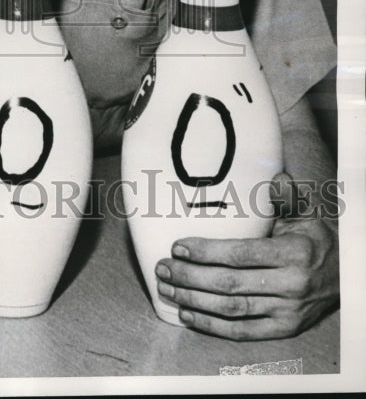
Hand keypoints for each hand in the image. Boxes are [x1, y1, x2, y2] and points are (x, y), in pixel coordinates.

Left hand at [154, 172, 339, 338]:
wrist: (346, 276)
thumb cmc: (314, 238)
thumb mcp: (305, 214)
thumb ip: (286, 197)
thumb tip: (276, 177)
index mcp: (292, 253)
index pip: (241, 254)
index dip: (206, 252)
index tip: (178, 246)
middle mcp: (290, 285)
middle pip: (229, 284)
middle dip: (190, 276)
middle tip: (163, 267)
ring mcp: (287, 311)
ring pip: (231, 309)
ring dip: (193, 300)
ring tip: (167, 288)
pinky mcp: (284, 330)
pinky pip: (243, 331)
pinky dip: (212, 325)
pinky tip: (188, 314)